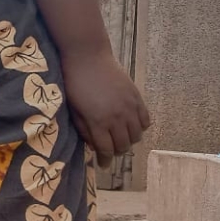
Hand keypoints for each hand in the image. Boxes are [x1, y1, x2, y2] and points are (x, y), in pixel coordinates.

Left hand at [61, 49, 150, 167]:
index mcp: (99, 121)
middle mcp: (118, 117)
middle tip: (109, 151)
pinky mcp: (137, 97)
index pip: (106, 150)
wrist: (87, 55)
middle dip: (116, 152)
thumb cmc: (74, 81)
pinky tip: (131, 126)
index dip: (104, 160)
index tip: (103, 165)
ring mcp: (130, 107)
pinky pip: (145, 120)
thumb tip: (92, 144)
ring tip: (120, 139)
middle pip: (123, 145)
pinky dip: (140, 127)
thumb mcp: (73, 108)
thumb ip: (84, 128)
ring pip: (137, 136)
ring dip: (129, 141)